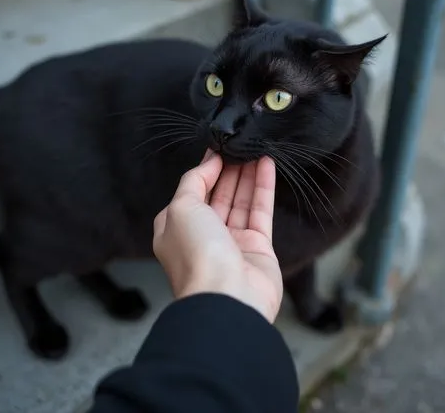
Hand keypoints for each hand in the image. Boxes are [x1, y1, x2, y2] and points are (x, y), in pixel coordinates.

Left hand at [153, 150, 281, 322]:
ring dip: (247, 175)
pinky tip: (267, 165)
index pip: (192, 192)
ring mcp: (232, 242)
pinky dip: (263, 188)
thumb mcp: (181, 208)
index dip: (205, 170)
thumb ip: (193, 181)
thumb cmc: (196, 254)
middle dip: (228, 170)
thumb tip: (209, 163)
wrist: (226, 298)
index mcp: (178, 228)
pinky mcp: (257, 247)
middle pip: (218, 195)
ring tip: (255, 149)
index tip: (218, 148)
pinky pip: (260, 211)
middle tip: (240, 146)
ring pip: (240, 201)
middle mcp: (204, 235)